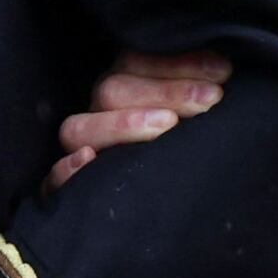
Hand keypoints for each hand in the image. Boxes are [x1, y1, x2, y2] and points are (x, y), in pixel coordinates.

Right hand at [50, 49, 227, 188]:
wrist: (169, 217)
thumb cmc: (189, 150)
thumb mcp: (194, 116)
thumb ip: (199, 94)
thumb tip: (226, 71)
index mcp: (124, 84)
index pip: (135, 61)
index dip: (178, 65)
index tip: (222, 74)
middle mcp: (97, 112)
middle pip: (111, 90)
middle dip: (166, 92)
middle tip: (210, 99)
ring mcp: (80, 148)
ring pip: (79, 128)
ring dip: (123, 124)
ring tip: (168, 126)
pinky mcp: (66, 188)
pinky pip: (51, 179)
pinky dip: (65, 171)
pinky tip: (87, 161)